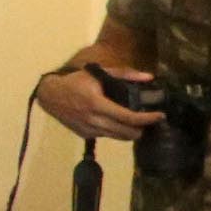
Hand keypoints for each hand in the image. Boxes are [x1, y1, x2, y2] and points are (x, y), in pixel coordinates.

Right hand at [36, 64, 162, 139]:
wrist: (50, 95)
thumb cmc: (76, 81)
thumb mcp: (99, 73)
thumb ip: (124, 74)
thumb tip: (149, 77)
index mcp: (98, 104)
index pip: (128, 117)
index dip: (147, 119)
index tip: (160, 116)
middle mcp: (93, 120)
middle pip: (126, 133)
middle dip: (141, 129)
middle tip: (149, 121)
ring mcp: (88, 129)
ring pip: (117, 137)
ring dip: (129, 133)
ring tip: (137, 125)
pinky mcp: (84, 135)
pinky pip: (106, 136)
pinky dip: (114, 132)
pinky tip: (116, 123)